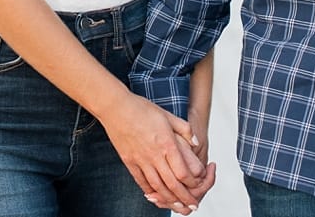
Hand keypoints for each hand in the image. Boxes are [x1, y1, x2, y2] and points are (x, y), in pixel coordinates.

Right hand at [101, 95, 214, 212]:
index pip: (183, 171)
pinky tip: (155, 196)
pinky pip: (141, 182)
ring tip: (178, 206)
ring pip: (157, 187)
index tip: (198, 186)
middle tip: (192, 206)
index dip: (193, 182)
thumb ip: (184, 129)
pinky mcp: (129, 162)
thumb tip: (196, 142)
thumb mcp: (168, 115)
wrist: (115, 108)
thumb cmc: (142, 108)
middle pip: (172, 184)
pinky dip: (150, 192)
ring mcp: (141, 160)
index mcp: (167, 143)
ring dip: (169, 199)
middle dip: (184, 198)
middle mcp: (155, 155)